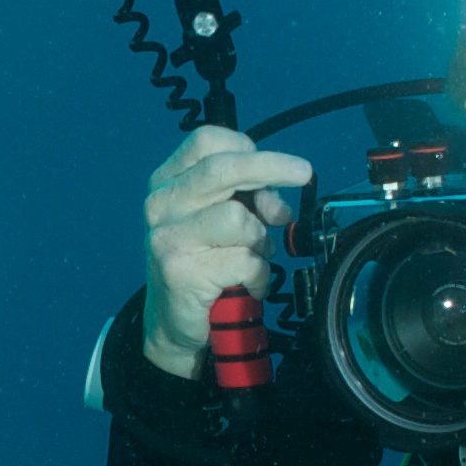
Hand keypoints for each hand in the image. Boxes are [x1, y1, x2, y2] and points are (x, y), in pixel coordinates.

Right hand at [138, 126, 312, 379]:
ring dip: (261, 241)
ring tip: (252, 259)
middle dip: (271, 167)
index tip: (275, 165)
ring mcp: (169, 236)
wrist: (172, 323)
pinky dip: (259, 276)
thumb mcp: (218, 221)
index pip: (206, 141)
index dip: (247, 147)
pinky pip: (245, 261)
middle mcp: (162, 203)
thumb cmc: (201, 265)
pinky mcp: (180, 269)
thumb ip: (245, 200)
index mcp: (168, 182)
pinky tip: (247, 285)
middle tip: (303, 172)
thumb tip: (278, 204)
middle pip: (224, 168)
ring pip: (239, 219)